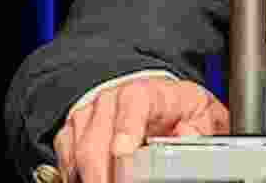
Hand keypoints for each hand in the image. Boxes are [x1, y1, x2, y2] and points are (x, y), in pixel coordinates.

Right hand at [53, 77, 228, 182]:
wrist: (162, 100)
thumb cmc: (180, 110)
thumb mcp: (200, 116)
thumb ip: (197, 129)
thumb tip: (188, 137)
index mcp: (147, 92)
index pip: (133, 103)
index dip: (127, 128)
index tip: (123, 152)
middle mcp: (112, 99)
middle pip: (97, 137)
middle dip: (101, 170)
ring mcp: (89, 114)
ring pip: (76, 150)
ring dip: (88, 175)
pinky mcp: (74, 130)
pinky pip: (65, 156)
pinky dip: (75, 175)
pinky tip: (91, 181)